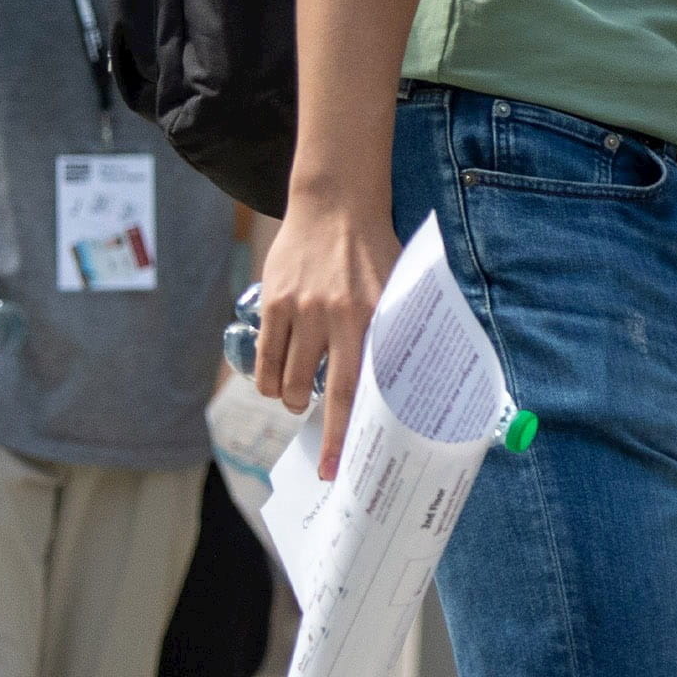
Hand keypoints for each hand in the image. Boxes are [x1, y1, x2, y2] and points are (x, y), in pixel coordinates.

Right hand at [255, 200, 398, 476]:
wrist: (338, 206)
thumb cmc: (376, 253)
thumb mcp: (399, 290)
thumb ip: (398, 333)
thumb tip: (410, 385)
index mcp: (378, 320)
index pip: (364, 391)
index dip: (348, 436)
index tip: (341, 470)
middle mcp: (340, 318)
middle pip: (323, 393)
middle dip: (320, 428)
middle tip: (323, 438)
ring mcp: (303, 311)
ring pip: (288, 380)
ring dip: (293, 400)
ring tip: (301, 398)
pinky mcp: (275, 302)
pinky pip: (267, 358)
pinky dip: (270, 381)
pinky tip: (277, 384)